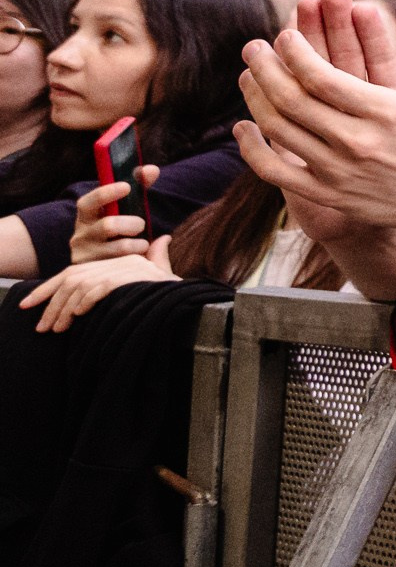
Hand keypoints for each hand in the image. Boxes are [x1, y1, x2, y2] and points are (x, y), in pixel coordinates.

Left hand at [19, 243, 174, 332]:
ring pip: (82, 284)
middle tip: (42, 327)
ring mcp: (128, 269)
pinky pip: (102, 287)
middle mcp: (122, 261)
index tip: (29, 305)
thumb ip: (157, 258)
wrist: (195, 300)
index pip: (75, 272)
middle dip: (52, 303)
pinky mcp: (135, 279)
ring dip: (65, 308)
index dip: (49, 288)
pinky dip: (87, 300)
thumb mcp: (160, 276)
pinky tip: (79, 314)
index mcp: (121, 262)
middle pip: (73, 278)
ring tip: (58, 328)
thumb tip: (164, 238)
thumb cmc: (174, 293)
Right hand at [68, 164, 158, 263]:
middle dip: (132, 224)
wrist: (109, 270)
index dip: (106, 193)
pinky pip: (120, 267)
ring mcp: (84, 256)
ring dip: (137, 245)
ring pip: (118, 248)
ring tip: (142, 245)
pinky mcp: (93, 275)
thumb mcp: (128, 209)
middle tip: (141, 225)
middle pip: (108, 226)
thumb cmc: (122, 231)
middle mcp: (80, 235)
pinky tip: (137, 261)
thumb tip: (151, 169)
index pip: (88, 202)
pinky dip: (136, 261)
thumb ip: (139, 187)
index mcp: (87, 216)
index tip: (127, 186)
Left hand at [235, 0, 395, 231]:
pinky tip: (244, 128)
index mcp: (386, 111)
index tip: (285, 35)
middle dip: (265, 67)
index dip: (295, 51)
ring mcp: (340, 171)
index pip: (320, 76)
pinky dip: (252, 150)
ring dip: (256, 98)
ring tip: (248, 76)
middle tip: (254, 47)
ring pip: (279, 130)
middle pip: (291, 99)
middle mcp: (358, 141)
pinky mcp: (331, 195)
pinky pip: (276, 172)